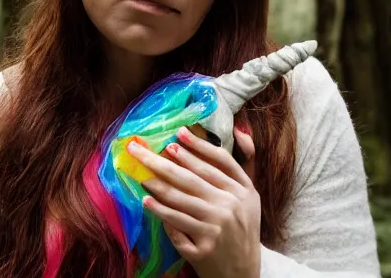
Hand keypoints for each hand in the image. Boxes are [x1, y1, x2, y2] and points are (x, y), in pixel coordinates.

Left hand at [127, 125, 259, 277]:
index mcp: (244, 190)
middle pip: (193, 177)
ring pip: (181, 199)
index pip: (218, 161)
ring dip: (157, 184)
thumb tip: (238, 128)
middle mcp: (232, 206)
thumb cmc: (242, 227)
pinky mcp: (204, 248)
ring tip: (140, 172)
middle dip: (164, 161)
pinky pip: (177, 223)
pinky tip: (147, 200)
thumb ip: (244, 163)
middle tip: (143, 150)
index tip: (178, 133)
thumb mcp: (250, 195)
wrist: (244, 274)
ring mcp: (217, 228)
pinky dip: (160, 211)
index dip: (198, 145)